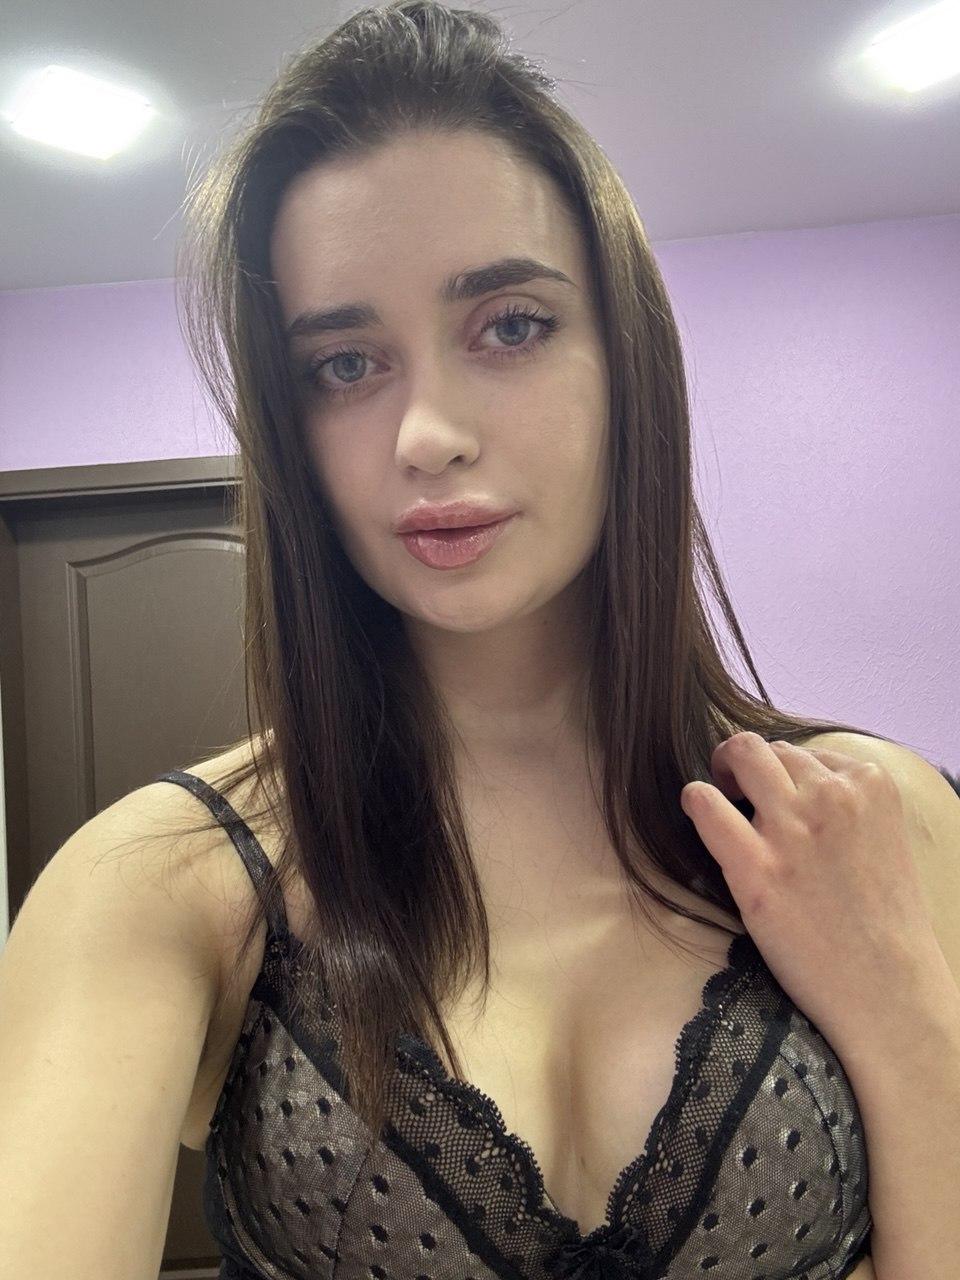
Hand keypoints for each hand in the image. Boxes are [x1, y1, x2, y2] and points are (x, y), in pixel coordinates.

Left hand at [680, 732, 939, 1055]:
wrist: (889, 991)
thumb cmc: (884, 923)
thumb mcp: (883, 839)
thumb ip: (846, 806)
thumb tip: (792, 786)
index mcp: (871, 785)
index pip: (808, 754)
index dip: (787, 776)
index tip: (782, 801)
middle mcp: (832, 797)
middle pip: (769, 748)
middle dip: (748, 763)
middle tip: (737, 788)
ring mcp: (792, 830)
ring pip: (739, 756)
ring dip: (722, 772)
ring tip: (720, 799)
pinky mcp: (756, 868)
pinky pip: (705, 804)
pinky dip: (695, 801)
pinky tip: (698, 815)